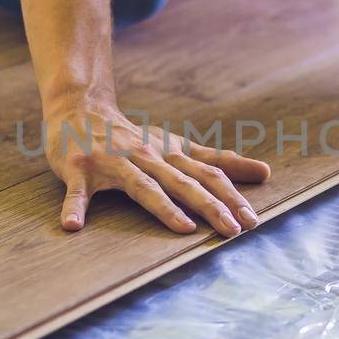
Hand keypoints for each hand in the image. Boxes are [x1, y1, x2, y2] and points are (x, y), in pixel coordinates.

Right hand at [45, 99, 270, 234]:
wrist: (80, 109)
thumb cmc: (134, 137)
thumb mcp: (177, 146)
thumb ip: (218, 160)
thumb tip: (265, 173)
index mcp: (170, 154)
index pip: (207, 175)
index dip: (231, 196)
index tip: (252, 220)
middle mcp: (146, 156)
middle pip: (182, 183)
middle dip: (210, 206)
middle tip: (233, 229)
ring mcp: (112, 162)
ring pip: (141, 186)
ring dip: (163, 207)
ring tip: (184, 229)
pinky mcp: (80, 169)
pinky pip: (78, 192)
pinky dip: (75, 207)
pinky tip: (73, 226)